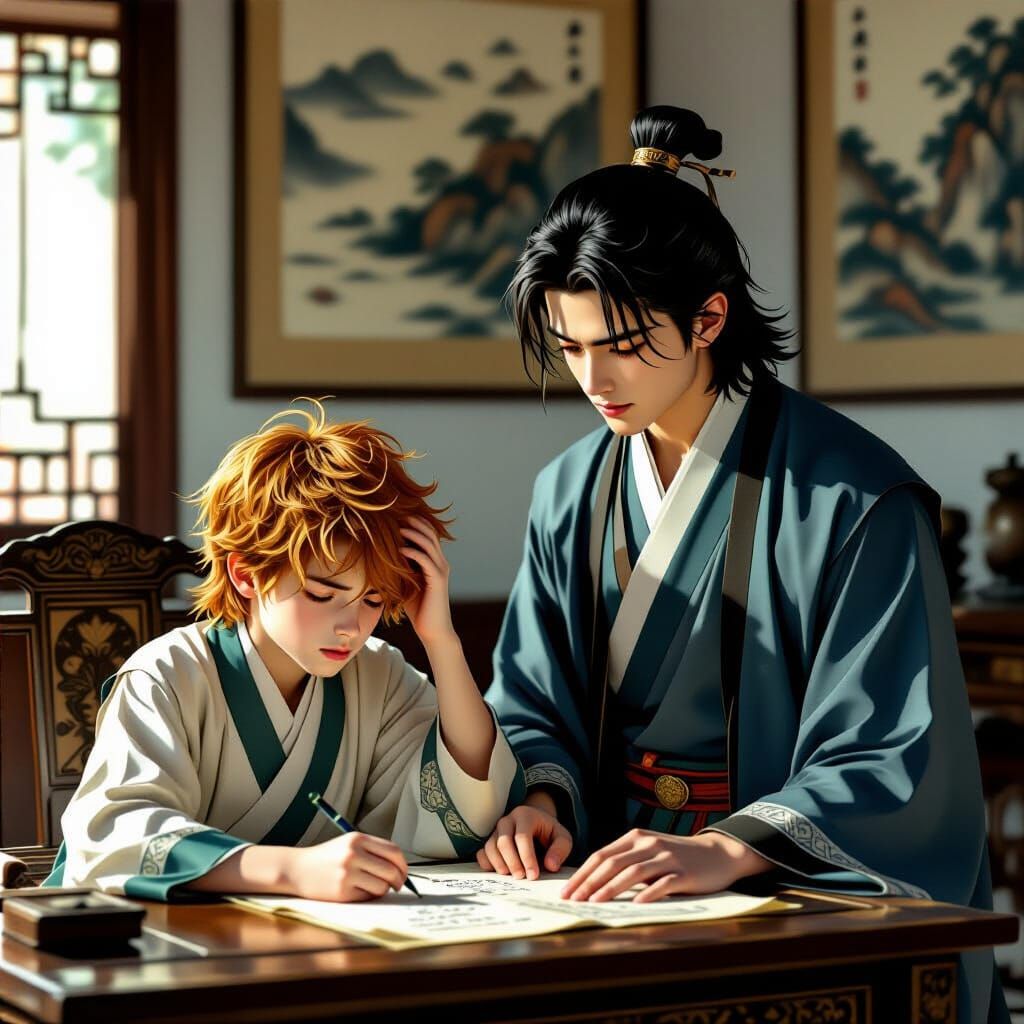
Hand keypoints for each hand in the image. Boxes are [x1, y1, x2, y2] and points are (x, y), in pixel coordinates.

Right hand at [286, 832, 408, 901]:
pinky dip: (368, 896)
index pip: (393, 851)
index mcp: (358, 839)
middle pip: (391, 870)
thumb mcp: (349, 843)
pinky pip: (367, 896)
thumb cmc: (328, 857)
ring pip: (381, 886)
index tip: (403, 872)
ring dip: (383, 890)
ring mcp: (348, 873)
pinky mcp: (342, 891)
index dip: (403, 864)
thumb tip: (399, 867)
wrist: (297, 869)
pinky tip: (358, 891)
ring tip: (374, 887)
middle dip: (399, 880)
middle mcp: (353, 854)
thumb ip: (373, 851)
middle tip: (397, 885)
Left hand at [400, 517, 453, 646]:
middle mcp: (440, 563)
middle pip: (430, 534)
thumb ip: (401, 570)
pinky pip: (426, 560)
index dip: (415, 524)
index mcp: (434, 563)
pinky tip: (400, 550)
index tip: (397, 517)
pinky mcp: (438, 580)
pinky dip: (414, 552)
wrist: (433, 630)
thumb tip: (380, 559)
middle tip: (398, 514)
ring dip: (414, 534)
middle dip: (415, 522)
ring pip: (429, 544)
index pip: (428, 535)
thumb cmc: (418, 610)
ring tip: (398, 528)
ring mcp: (440, 570)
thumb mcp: (406, 584)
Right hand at [476, 801, 572, 879]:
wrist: (536, 824)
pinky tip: (499, 873)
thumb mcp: (562, 837)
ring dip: (499, 865)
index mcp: (525, 816)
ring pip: (490, 847)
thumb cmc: (549, 832)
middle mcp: (507, 821)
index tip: (533, 876)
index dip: (527, 857)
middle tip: (522, 878)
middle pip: (503, 841)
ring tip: (511, 877)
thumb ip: (560, 850)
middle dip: (512, 862)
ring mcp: (496, 831)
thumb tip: (550, 866)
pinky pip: (482, 853)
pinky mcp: (489, 842)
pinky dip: (488, 864)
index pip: (522, 837)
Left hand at [561, 829, 770, 902]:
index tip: (566, 891)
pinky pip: (663, 884)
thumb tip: (592, 882)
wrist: (717, 853)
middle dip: (589, 882)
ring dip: (611, 888)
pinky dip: (648, 894)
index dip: (582, 873)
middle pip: (612, 863)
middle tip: (574, 900)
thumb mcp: (649, 852)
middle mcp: (648, 844)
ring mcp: (666, 857)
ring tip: (595, 902)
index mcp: (635, 838)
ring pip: (633, 872)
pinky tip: (636, 905)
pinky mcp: (684, 873)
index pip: (601, 856)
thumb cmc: (677, 856)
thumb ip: (626, 861)